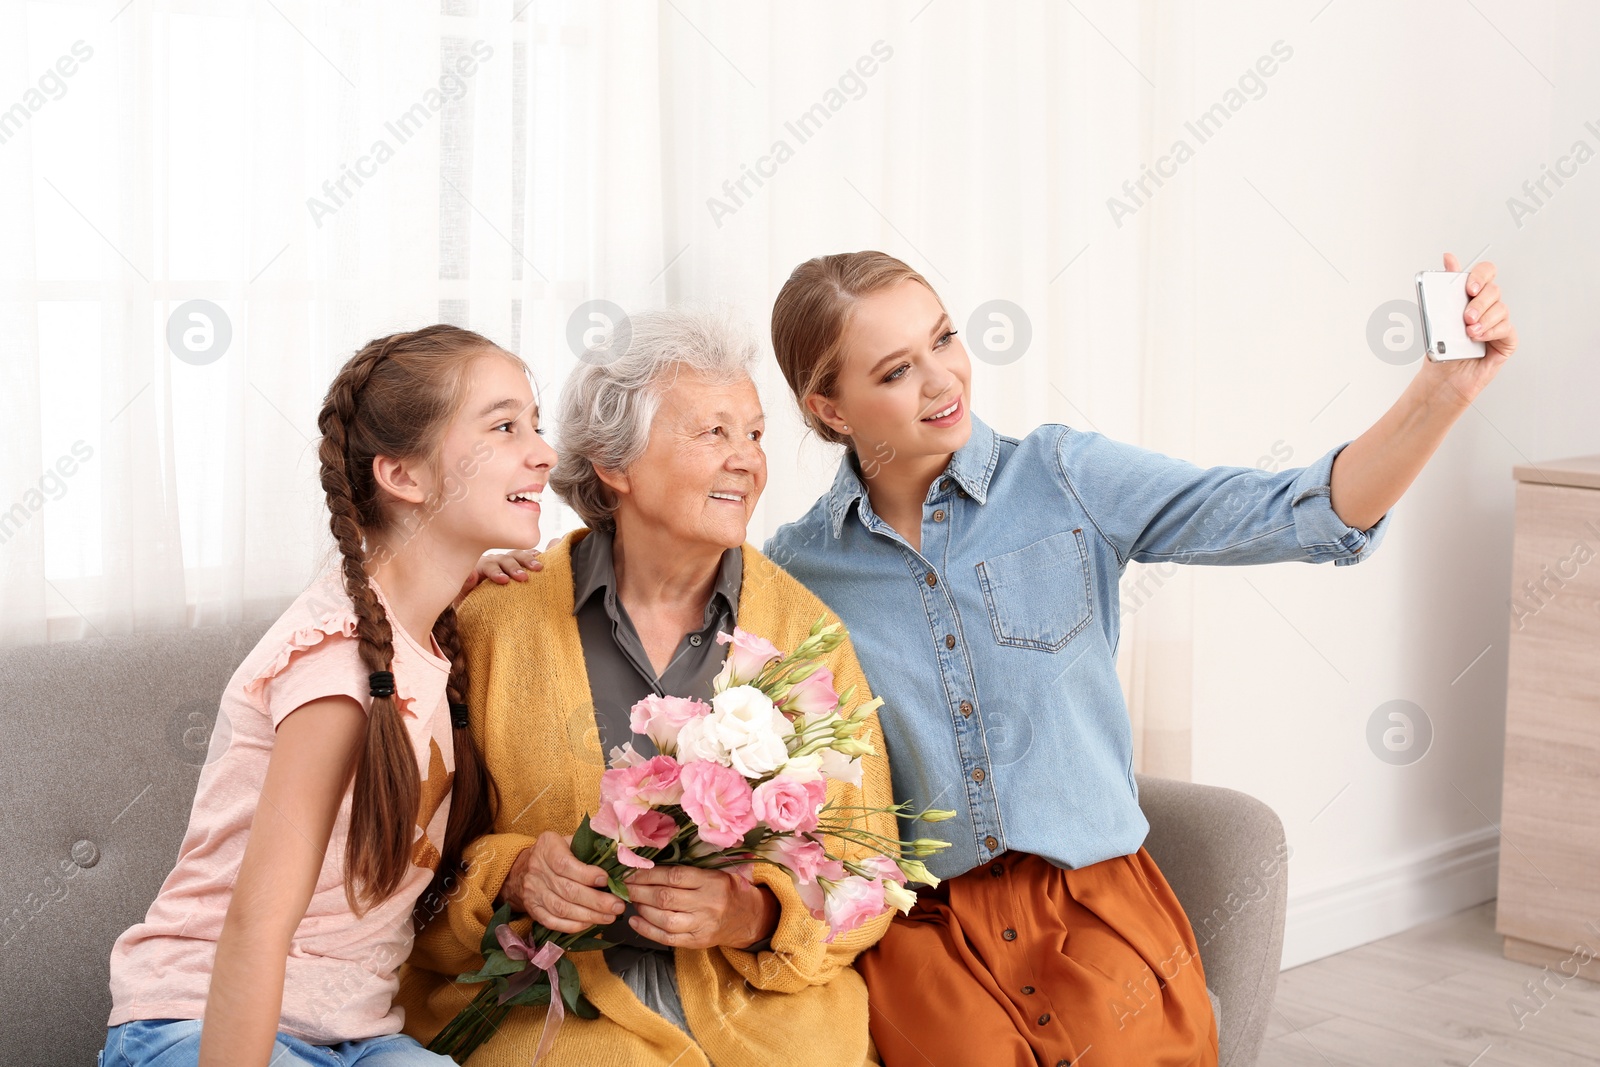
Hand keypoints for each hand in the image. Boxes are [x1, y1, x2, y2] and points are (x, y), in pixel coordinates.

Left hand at [455, 545, 546, 604]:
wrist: (484, 600)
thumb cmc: (474, 599)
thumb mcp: (465, 595)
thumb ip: (466, 585)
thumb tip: (472, 575)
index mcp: (481, 567)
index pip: (488, 566)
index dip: (496, 572)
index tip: (504, 581)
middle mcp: (496, 561)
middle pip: (505, 559)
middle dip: (514, 567)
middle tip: (523, 577)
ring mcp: (509, 560)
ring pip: (518, 555)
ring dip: (528, 560)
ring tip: (538, 568)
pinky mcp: (520, 563)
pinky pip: (528, 554)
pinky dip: (534, 554)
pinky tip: (542, 557)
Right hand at [499, 832, 624, 933]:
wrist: (522, 869)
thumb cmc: (555, 853)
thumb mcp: (567, 841)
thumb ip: (587, 847)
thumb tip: (618, 856)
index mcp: (547, 848)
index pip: (565, 864)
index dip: (586, 874)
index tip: (606, 880)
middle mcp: (537, 871)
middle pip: (567, 890)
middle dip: (596, 901)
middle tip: (617, 905)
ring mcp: (533, 893)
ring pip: (562, 908)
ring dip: (589, 915)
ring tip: (610, 917)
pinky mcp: (533, 910)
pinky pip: (553, 922)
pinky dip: (573, 925)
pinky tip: (590, 924)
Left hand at [624, 866, 777, 949]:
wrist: (748, 918)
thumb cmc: (727, 889)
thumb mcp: (715, 872)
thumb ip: (689, 870)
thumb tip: (650, 865)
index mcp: (712, 881)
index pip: (675, 876)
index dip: (650, 874)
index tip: (632, 872)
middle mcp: (707, 904)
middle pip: (666, 898)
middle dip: (640, 891)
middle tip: (624, 885)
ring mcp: (702, 925)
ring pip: (665, 919)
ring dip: (642, 908)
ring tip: (631, 900)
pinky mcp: (697, 942)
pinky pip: (668, 938)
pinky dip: (647, 930)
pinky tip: (635, 920)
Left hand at [1415, 252, 1518, 407]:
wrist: (1442, 379)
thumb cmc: (1440, 349)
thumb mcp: (1437, 315)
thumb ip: (1445, 286)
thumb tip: (1449, 257)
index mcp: (1470, 297)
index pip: (1485, 273)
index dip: (1481, 275)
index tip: (1469, 287)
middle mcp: (1486, 308)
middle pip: (1494, 290)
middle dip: (1479, 302)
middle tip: (1466, 316)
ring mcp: (1498, 323)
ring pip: (1501, 309)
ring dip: (1484, 319)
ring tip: (1468, 332)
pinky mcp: (1506, 341)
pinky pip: (1506, 329)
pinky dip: (1492, 331)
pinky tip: (1478, 337)